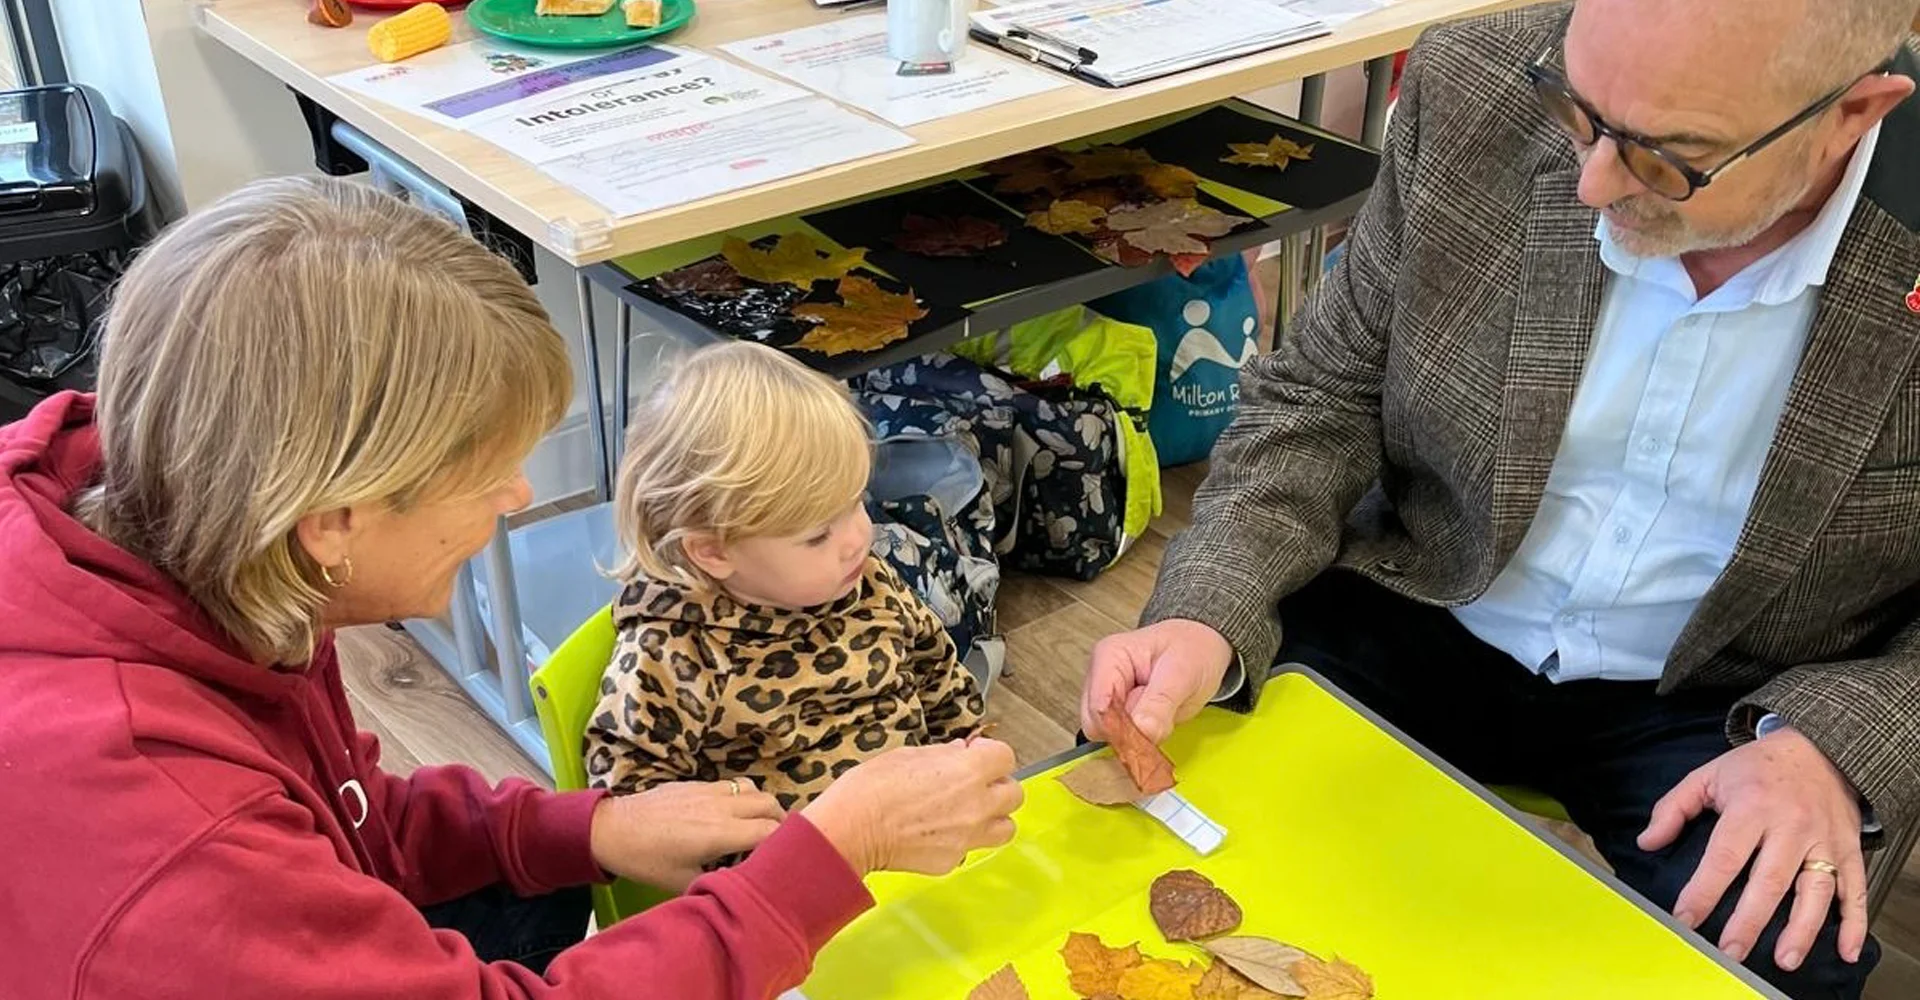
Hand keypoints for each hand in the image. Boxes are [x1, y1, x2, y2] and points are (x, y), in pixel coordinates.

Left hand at [589, 780, 784, 890]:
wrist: (613, 828)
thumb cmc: (646, 860)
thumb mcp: (682, 883)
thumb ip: (716, 881)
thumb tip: (738, 886)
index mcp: (720, 833)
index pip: (770, 832)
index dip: (782, 844)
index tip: (783, 857)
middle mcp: (721, 807)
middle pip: (770, 804)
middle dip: (780, 822)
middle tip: (778, 841)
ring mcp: (710, 790)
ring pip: (753, 789)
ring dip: (764, 805)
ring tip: (760, 823)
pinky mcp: (697, 783)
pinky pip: (733, 784)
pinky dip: (743, 797)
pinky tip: (732, 814)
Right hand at [802, 740, 1021, 875]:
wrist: (851, 830)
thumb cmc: (872, 787)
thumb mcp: (909, 755)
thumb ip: (944, 755)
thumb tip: (961, 754)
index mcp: (969, 771)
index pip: (1007, 757)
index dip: (990, 754)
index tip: (975, 755)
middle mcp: (977, 805)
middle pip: (1015, 794)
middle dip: (997, 786)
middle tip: (975, 784)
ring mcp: (968, 837)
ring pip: (1005, 828)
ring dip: (993, 818)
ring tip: (968, 813)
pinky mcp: (952, 861)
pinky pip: (971, 848)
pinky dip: (961, 840)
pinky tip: (936, 832)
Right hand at [1081, 619, 1233, 744]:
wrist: (1201, 651)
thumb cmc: (1192, 651)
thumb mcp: (1184, 673)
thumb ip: (1161, 703)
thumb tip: (1142, 730)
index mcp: (1109, 657)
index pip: (1099, 707)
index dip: (1123, 728)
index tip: (1150, 733)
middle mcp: (1100, 678)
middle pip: (1098, 726)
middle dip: (1132, 732)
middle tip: (1163, 714)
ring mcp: (1106, 699)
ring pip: (1109, 737)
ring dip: (1139, 736)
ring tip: (1162, 711)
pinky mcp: (1116, 716)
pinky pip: (1122, 741)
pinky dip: (1142, 739)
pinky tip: (1158, 720)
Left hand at [1638, 726, 1867, 971]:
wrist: (1821, 749)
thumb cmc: (1758, 768)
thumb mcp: (1709, 776)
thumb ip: (1674, 808)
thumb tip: (1647, 842)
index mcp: (1751, 806)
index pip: (1724, 856)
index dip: (1703, 891)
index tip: (1686, 919)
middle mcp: (1790, 826)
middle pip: (1768, 880)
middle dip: (1749, 921)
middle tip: (1731, 952)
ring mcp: (1823, 840)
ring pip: (1814, 890)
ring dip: (1801, 929)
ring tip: (1784, 960)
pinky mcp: (1849, 850)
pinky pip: (1855, 889)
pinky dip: (1854, 923)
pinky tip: (1846, 950)